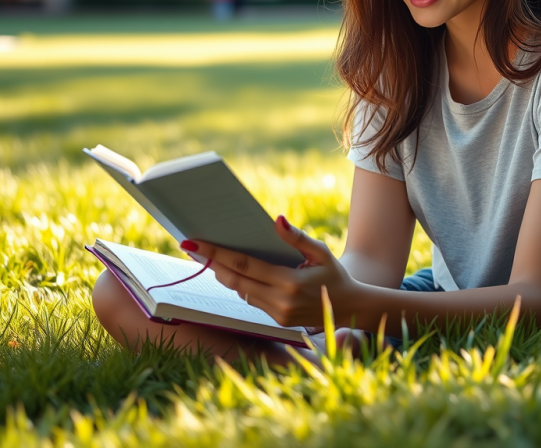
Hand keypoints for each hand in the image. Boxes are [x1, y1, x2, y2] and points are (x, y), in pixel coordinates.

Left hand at [183, 216, 357, 328]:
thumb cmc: (334, 274)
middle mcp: (280, 301)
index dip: (217, 253)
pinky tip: (229, 272)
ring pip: (240, 292)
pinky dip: (239, 285)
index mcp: (290, 282)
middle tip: (191, 248)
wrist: (349, 308)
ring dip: (222, 274)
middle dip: (211, 263)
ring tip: (205, 257)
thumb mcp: (320, 251)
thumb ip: (297, 237)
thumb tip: (276, 219)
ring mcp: (277, 314)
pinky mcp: (276, 321)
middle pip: (235, 280)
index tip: (196, 243)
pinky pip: (251, 300)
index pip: (244, 265)